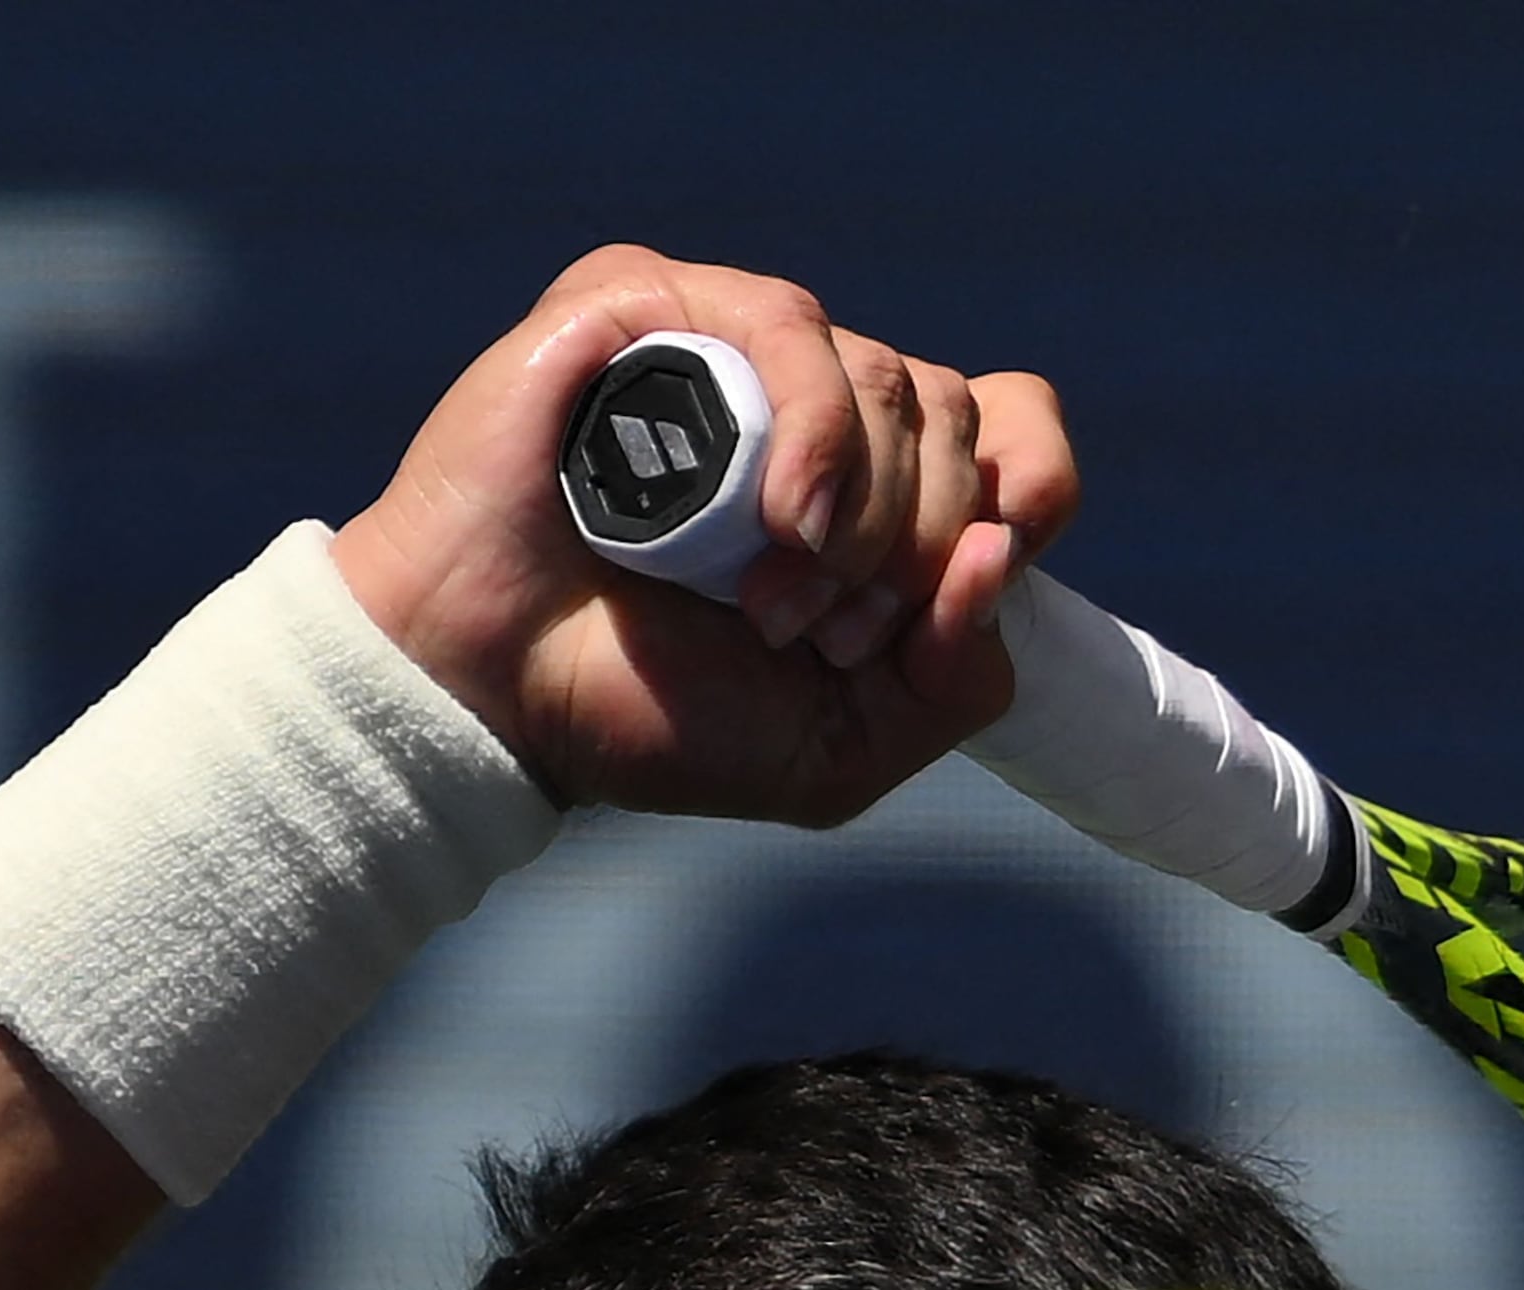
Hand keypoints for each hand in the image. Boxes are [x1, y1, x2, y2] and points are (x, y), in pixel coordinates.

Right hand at [329, 246, 1077, 828]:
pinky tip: (777, 516)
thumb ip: (951, 681)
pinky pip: (792, 322)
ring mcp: (735, 352)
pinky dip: (815, 429)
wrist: (489, 696)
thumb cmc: (643, 714)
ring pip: (892, 376)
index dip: (1035, 488)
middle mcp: (813, 408)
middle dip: (918, 550)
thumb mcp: (836, 749)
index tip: (982, 578)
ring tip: (770, 602)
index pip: (1016, 430)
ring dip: (863, 514)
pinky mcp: (656, 306)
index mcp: (867, 491)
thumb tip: (1005, 554)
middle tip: (817, 635)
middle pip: (959, 418)